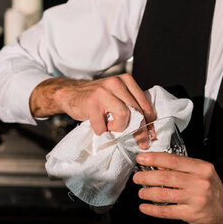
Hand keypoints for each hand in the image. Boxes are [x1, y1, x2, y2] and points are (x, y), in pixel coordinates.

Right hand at [29, 74, 155, 134]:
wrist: (71, 93)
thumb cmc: (97, 99)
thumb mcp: (118, 96)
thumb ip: (132, 105)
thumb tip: (149, 128)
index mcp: (126, 80)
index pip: (144, 104)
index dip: (149, 122)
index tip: (151, 134)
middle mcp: (116, 83)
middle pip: (136, 111)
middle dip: (140, 131)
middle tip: (141, 142)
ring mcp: (103, 92)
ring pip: (124, 116)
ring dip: (118, 128)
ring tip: (110, 126)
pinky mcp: (91, 103)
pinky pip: (103, 126)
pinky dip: (101, 131)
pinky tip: (98, 126)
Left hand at [133, 152, 222, 223]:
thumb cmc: (214, 193)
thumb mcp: (203, 175)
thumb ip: (184, 169)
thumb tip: (158, 165)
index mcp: (202, 168)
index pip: (174, 160)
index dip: (154, 158)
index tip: (141, 158)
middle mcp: (200, 181)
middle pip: (166, 177)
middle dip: (147, 177)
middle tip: (137, 178)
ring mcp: (197, 198)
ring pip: (165, 194)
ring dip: (148, 193)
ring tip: (141, 193)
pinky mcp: (193, 214)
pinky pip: (167, 211)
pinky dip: (153, 209)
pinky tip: (145, 208)